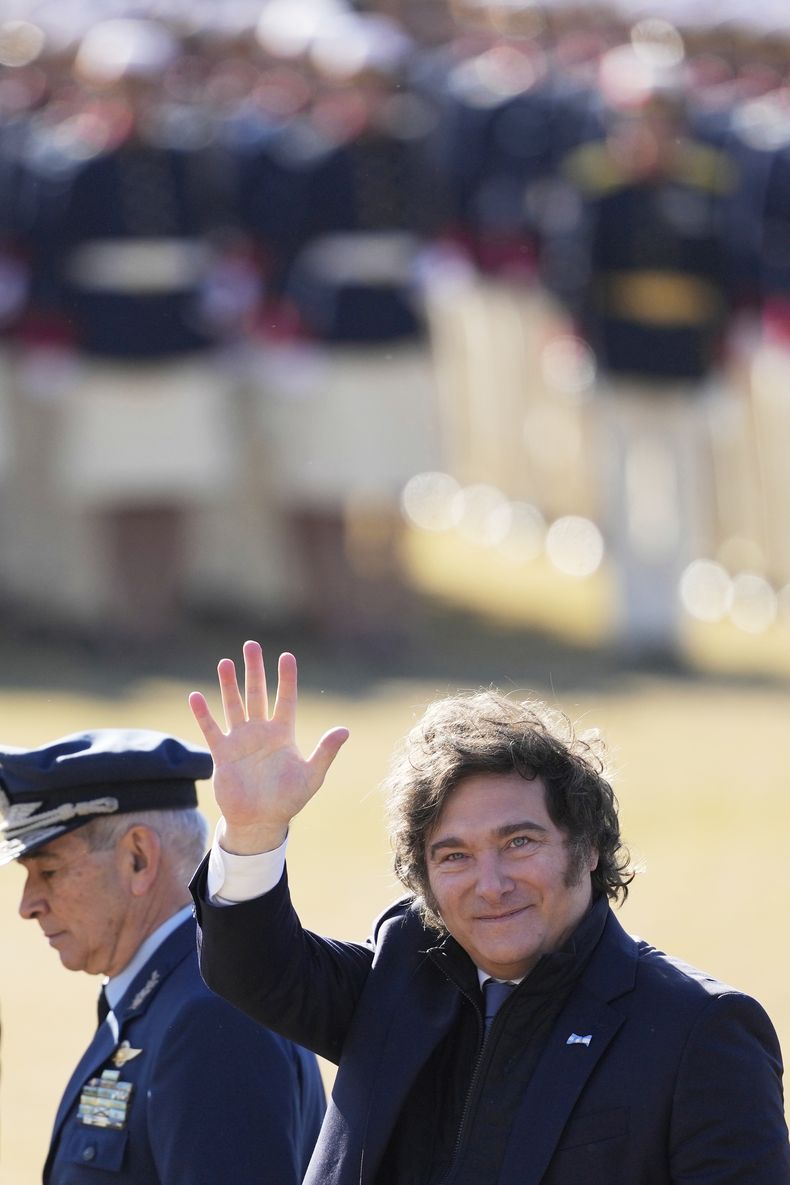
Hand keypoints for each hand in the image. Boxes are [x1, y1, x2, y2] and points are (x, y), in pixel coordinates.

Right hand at [189, 641, 348, 854]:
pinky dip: (204, 714)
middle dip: (254, 670)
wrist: (260, 821)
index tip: (287, 656)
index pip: (286, 699)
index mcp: (284, 734)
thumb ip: (325, 752)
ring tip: (226, 662)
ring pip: (234, 705)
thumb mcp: (312, 776)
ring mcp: (241, 741)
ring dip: (229, 685)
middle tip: (251, 644)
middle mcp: (261, 732)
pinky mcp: (223, 753)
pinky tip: (196, 696)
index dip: (286, 678)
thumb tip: (344, 730)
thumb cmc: (288, 799)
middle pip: (257, 694)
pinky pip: (212, 729)